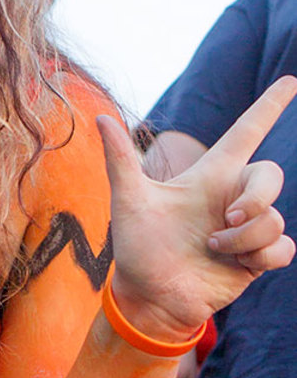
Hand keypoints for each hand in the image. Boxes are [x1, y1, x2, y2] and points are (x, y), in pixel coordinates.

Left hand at [98, 76, 295, 340]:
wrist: (148, 297)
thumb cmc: (138, 247)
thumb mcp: (128, 200)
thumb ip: (120, 159)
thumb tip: (100, 117)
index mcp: (207, 178)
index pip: (245, 133)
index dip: (267, 107)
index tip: (289, 80)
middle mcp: (230, 199)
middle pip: (271, 175)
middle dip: (258, 197)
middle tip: (229, 219)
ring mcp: (246, 230)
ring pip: (274, 218)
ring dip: (244, 238)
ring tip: (211, 248)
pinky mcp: (256, 258)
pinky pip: (284, 247)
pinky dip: (262, 255)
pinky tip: (237, 264)